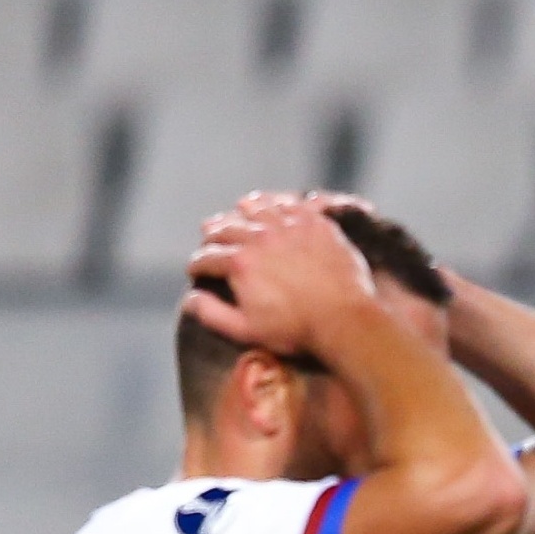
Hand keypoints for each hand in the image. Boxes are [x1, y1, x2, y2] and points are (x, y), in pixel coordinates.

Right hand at [186, 194, 374, 357]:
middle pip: (226, 227)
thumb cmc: (296, 330)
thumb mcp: (248, 330)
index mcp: (239, 262)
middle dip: (213, 234)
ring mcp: (288, 225)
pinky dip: (275, 202)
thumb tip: (190, 299)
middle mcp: (259, 236)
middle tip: (210, 238)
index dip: (197, 264)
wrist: (344, 319)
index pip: (207, 256)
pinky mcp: (314, 222)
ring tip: (237, 214)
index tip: (196, 269)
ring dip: (241, 212)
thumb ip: (214, 314)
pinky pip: (289, 202)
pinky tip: (273, 206)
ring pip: (255, 207)